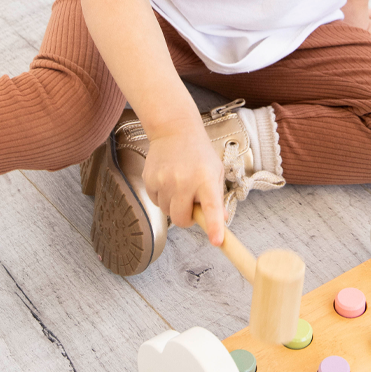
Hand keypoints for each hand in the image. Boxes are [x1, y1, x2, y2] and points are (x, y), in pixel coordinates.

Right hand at [142, 121, 226, 244]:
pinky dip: (162, 197)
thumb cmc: (198, 152)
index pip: (212, 207)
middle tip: (192, 204)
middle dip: (187, 218)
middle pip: (182, 219)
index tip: (217, 241)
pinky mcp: (149, 180)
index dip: (214, 226)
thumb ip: (217, 198)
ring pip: (167, 212)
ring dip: (174, 205)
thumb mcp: (215, 171)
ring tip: (180, 185)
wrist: (174, 131)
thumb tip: (221, 220)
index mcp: (206, 179)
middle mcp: (184, 180)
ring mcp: (164, 180)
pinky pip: (155, 202)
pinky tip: (168, 180)